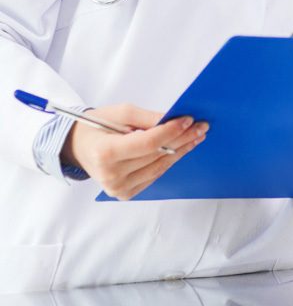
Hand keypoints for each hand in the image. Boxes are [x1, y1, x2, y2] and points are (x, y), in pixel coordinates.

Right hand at [62, 104, 207, 200]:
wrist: (78, 147)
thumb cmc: (97, 127)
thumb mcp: (120, 113)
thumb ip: (147, 117)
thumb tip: (173, 119)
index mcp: (105, 153)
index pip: (148, 143)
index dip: (171, 131)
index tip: (189, 120)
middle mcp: (111, 175)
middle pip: (157, 155)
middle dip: (182, 138)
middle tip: (201, 126)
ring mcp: (118, 188)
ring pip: (160, 167)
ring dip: (181, 151)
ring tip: (196, 136)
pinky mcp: (125, 193)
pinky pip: (154, 175)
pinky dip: (169, 161)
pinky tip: (181, 149)